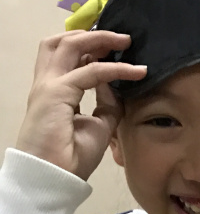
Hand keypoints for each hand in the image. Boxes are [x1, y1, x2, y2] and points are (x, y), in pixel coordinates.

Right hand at [16, 31, 146, 180]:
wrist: (54, 177)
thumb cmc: (72, 157)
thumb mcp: (98, 126)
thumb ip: (107, 104)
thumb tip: (116, 85)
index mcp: (53, 92)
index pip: (67, 58)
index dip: (90, 49)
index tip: (117, 48)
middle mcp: (47, 84)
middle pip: (63, 43)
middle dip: (92, 36)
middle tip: (121, 39)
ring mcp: (49, 85)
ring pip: (70, 45)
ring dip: (100, 40)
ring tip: (125, 41)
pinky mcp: (57, 92)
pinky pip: (92, 72)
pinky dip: (116, 68)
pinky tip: (136, 71)